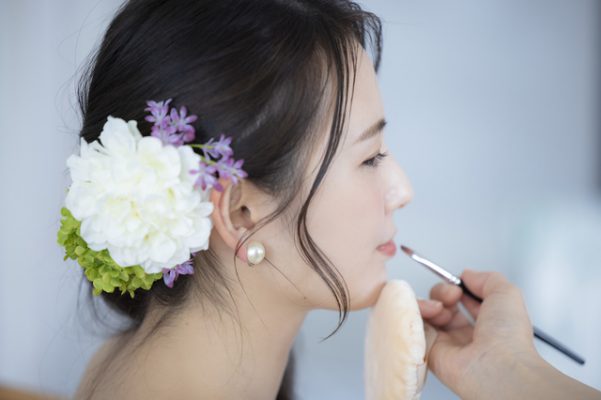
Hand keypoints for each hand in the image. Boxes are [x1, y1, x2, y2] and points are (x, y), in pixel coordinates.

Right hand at [416, 269, 539, 397]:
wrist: (495, 366)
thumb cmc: (507, 337)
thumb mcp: (506, 293)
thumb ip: (486, 278)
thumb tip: (466, 275)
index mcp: (488, 323)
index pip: (465, 300)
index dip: (459, 286)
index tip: (459, 282)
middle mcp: (467, 333)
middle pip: (443, 303)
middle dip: (444, 292)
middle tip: (453, 295)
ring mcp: (447, 342)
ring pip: (427, 312)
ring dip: (433, 301)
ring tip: (442, 307)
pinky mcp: (429, 350)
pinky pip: (415, 324)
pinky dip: (419, 311)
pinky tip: (432, 312)